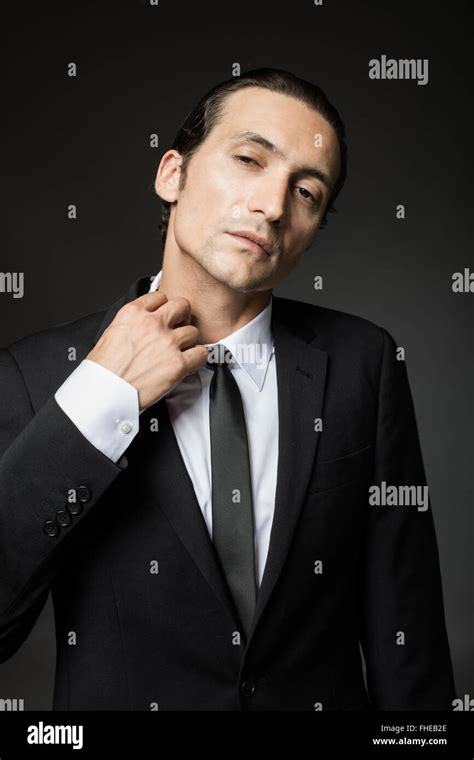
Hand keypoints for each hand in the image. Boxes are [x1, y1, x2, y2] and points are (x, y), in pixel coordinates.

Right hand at [86, 291, 208, 410]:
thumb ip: (131, 324)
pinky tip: (189, 364)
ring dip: (189, 342)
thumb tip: (141, 326)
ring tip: (181, 352)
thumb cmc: (103, 370)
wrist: (104, 392)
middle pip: (182, 306)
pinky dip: (198, 359)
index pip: (160, 296)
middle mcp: (152, 324)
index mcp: (133, 314)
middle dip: (182, 317)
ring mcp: (167, 342)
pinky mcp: (178, 363)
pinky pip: (201, 353)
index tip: (166, 315)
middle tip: (179, 329)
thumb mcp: (111, 333)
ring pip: (193, 331)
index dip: (164, 307)